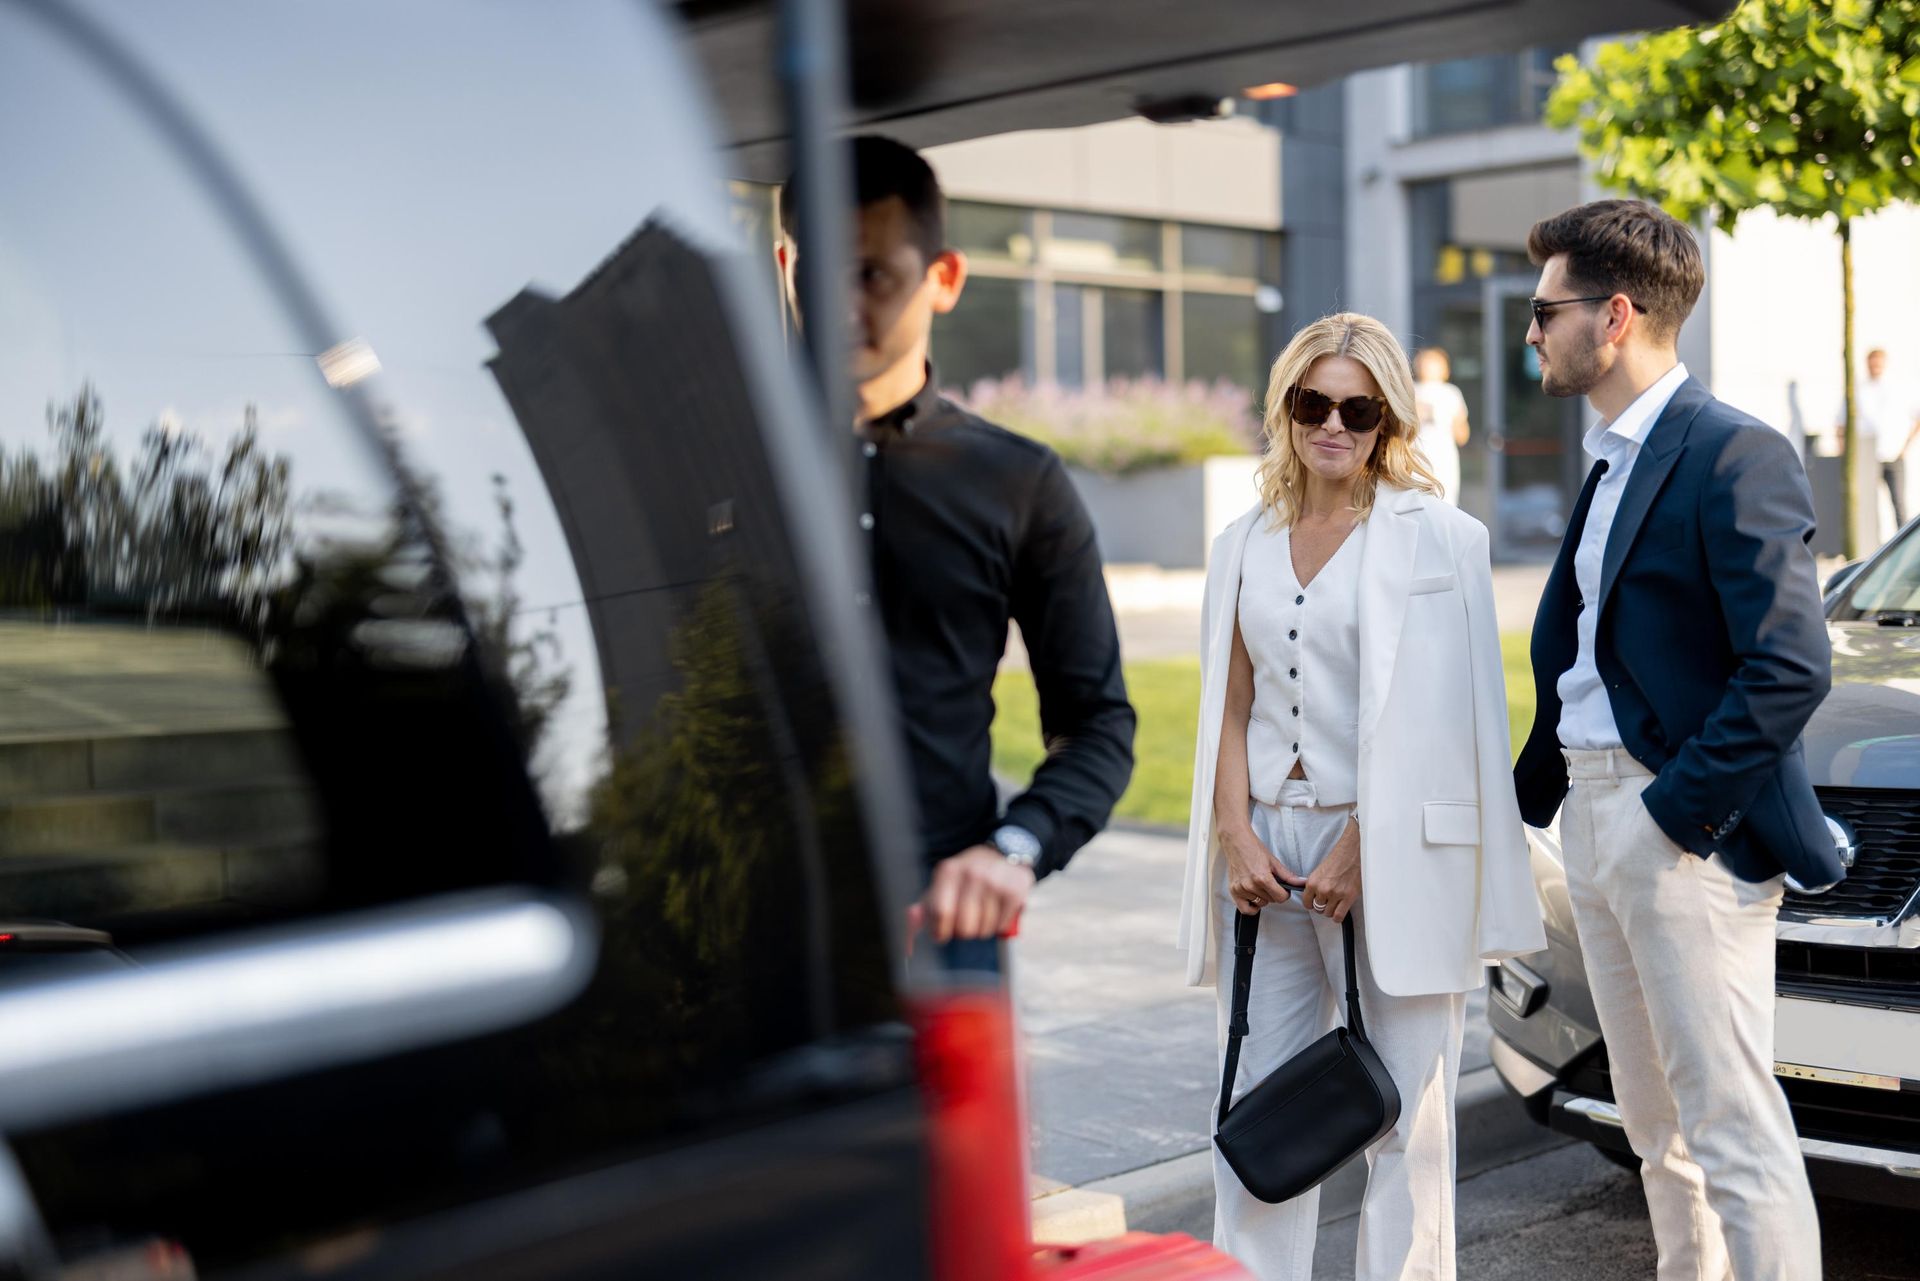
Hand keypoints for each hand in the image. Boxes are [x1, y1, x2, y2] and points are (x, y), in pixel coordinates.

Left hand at [916, 845, 1035, 942]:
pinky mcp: (1014, 891)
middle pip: (964, 927)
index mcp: (948, 871)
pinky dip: (998, 925)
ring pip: (983, 929)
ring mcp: (995, 882)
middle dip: (962, 932)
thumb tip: (909, 926)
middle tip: (965, 923)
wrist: (1002, 856)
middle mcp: (972, 873)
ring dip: (981, 929)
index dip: (939, 931)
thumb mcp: (942, 886)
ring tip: (982, 914)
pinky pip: (1001, 926)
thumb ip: (924, 909)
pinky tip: (996, 911)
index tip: (942, 934)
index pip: (941, 913)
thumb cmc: (966, 878)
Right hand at [1223, 823, 1305, 915]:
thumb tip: (1301, 883)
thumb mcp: (1273, 862)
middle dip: (1273, 893)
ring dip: (1262, 897)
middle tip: (1269, 883)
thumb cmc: (1253, 849)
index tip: (1282, 889)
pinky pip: (1245, 909)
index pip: (1281, 898)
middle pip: (1271, 901)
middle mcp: (1251, 885)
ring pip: (1260, 903)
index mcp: (1262, 878)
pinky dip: (1251, 907)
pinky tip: (1254, 898)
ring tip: (1259, 885)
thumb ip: (1288, 876)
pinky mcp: (1233, 891)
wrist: (1236, 842)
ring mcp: (1241, 889)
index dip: (1285, 893)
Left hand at [1302, 819, 1361, 923]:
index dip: (1311, 903)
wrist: (1353, 852)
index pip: (1306, 902)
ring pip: (1328, 913)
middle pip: (1318, 908)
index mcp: (1313, 882)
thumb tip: (1312, 897)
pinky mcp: (1348, 897)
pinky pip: (1338, 916)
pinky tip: (1339, 911)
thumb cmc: (1338, 859)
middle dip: (1322, 906)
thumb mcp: (1320, 871)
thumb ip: (1315, 885)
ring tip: (1335, 903)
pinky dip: (1338, 916)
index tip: (1315, 902)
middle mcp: (1322, 889)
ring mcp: (1335, 894)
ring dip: (1331, 910)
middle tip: (1328, 901)